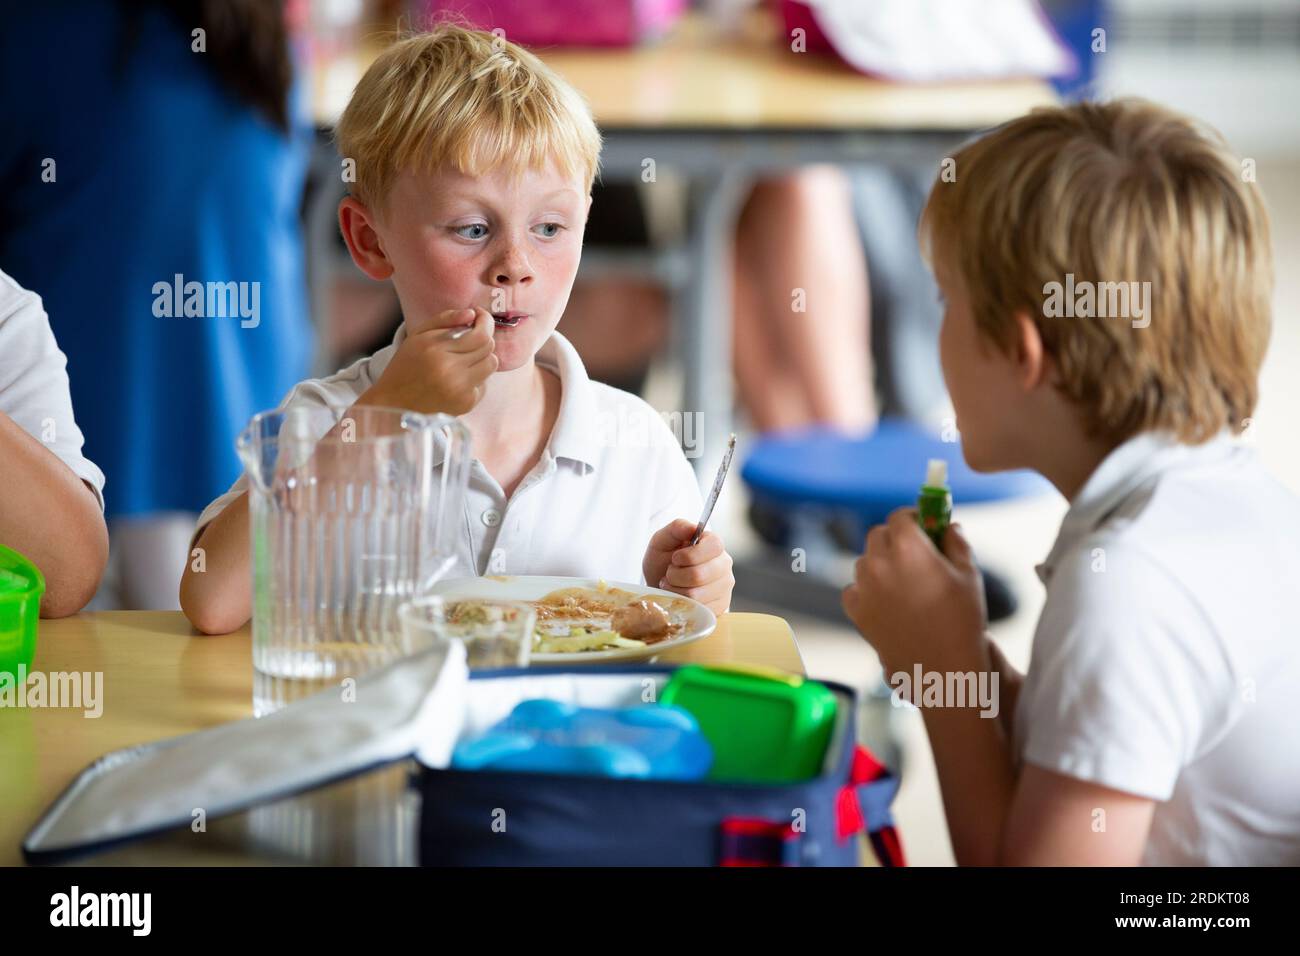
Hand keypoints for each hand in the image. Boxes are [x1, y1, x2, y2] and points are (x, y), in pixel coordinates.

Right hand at [359, 307, 496, 415]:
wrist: (395, 404)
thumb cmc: (405, 367)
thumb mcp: (417, 335)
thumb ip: (445, 319)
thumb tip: (472, 314)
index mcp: (436, 350)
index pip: (480, 335)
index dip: (486, 322)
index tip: (480, 317)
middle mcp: (451, 371)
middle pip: (489, 348)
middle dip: (483, 339)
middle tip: (470, 337)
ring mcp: (460, 390)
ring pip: (491, 365)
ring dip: (482, 358)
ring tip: (464, 358)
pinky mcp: (466, 404)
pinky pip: (484, 383)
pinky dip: (475, 378)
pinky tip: (458, 379)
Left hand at [643, 518, 734, 614]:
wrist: (660, 586)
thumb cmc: (663, 561)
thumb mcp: (662, 540)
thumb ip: (676, 528)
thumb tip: (692, 528)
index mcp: (714, 545)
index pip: (714, 546)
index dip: (690, 554)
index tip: (675, 558)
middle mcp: (724, 565)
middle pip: (700, 574)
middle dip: (675, 575)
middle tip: (669, 573)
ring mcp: (724, 588)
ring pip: (696, 595)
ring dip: (675, 590)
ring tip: (672, 585)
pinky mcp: (719, 607)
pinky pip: (697, 609)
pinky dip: (681, 604)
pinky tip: (679, 597)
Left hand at [840, 507, 985, 677]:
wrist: (942, 669)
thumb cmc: (962, 621)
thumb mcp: (969, 575)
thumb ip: (956, 542)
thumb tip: (949, 526)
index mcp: (907, 547)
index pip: (900, 516)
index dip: (913, 517)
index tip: (924, 525)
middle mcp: (879, 562)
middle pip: (879, 535)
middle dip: (896, 538)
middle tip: (916, 553)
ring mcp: (863, 587)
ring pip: (865, 561)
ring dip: (881, 563)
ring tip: (905, 583)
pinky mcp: (855, 611)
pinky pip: (855, 588)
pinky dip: (868, 589)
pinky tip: (889, 602)